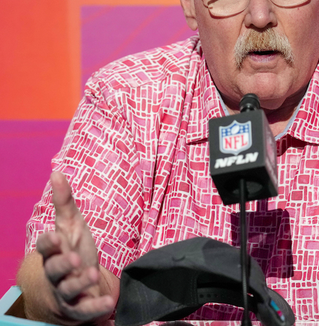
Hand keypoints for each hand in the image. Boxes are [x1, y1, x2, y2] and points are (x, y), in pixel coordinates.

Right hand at [34, 171, 115, 324]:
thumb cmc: (72, 251)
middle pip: (53, 270)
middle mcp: (56, 274)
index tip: (56, 236)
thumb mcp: (71, 226)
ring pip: (68, 290)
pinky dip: (95, 308)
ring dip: (79, 283)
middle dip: (62, 264)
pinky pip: (86, 310)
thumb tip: (57, 172)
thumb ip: (64, 202)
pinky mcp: (79, 309)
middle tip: (74, 258)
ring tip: (92, 273)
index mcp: (53, 253)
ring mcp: (67, 293)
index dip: (49, 243)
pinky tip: (107, 303)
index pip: (45, 248)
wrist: (78, 286)